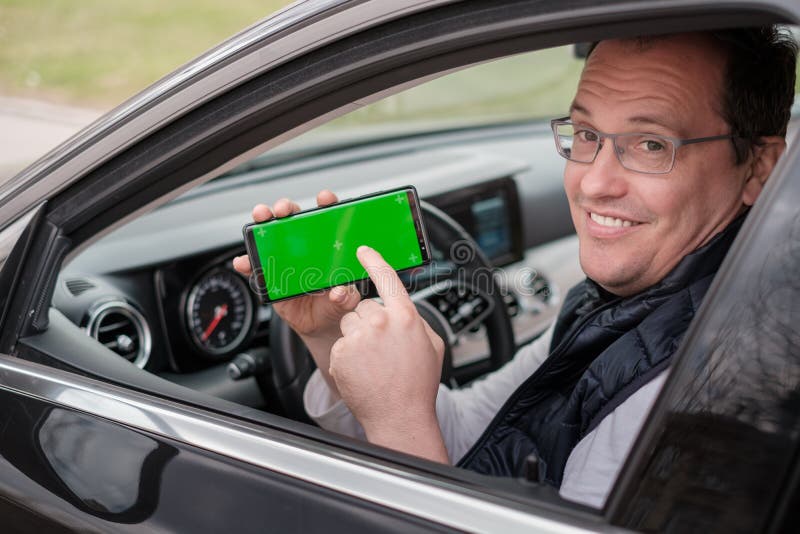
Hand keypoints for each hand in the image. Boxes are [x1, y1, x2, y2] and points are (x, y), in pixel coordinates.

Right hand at [233, 190, 360, 395]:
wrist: (320, 326)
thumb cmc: (336, 305)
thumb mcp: (346, 302)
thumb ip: (346, 296)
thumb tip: (339, 292)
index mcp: (329, 246)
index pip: (329, 218)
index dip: (327, 204)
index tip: (324, 199)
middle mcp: (306, 247)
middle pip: (294, 219)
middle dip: (287, 208)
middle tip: (283, 210)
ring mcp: (285, 259)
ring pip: (272, 235)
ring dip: (263, 224)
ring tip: (260, 219)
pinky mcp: (271, 275)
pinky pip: (256, 266)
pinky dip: (247, 263)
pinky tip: (243, 261)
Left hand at [329, 246, 448, 462]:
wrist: (399, 416)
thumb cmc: (418, 384)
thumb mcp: (432, 345)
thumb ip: (416, 320)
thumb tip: (403, 310)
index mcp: (405, 316)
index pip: (387, 277)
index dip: (374, 260)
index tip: (363, 250)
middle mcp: (380, 323)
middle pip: (365, 306)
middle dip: (371, 321)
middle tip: (382, 347)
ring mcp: (358, 338)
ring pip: (350, 323)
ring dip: (357, 337)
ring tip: (372, 361)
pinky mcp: (341, 354)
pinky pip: (341, 344)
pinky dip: (348, 356)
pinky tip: (362, 371)